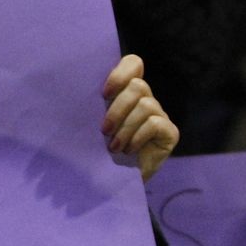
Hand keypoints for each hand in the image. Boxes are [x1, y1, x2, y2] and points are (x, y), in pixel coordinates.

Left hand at [101, 54, 178, 182]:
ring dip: (125, 127)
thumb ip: (93, 106)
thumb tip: (75, 89)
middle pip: (138, 86)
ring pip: (145, 105)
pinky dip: (137, 136)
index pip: (133, 63)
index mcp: (127, 93)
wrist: (114, 181)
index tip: (103, 95)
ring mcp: (160, 115)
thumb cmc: (100, 151)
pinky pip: (154, 123)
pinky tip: (128, 150)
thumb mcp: (93, 125)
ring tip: (114, 146)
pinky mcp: (170, 132)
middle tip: (104, 130)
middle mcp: (146, 100)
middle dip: (117, 109)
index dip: (120, 73)